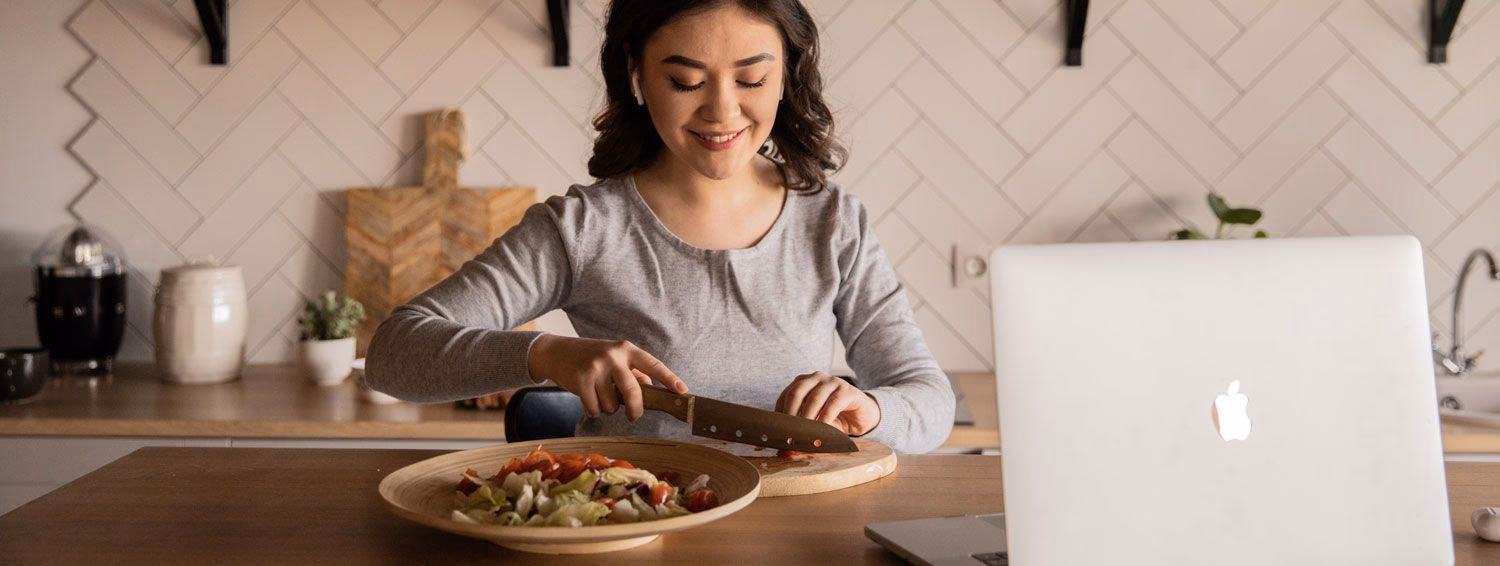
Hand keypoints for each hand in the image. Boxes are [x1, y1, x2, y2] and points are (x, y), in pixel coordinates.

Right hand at [526, 334, 687, 420]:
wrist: (556, 352)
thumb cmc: (591, 357)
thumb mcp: (614, 358)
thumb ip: (633, 372)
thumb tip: (652, 388)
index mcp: (626, 349)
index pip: (653, 365)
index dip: (669, 379)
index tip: (682, 391)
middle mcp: (613, 357)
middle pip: (634, 392)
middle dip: (636, 409)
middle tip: (633, 415)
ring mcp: (596, 368)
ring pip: (612, 405)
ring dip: (608, 408)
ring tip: (599, 395)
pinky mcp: (581, 381)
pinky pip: (595, 409)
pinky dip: (592, 410)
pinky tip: (587, 398)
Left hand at [775, 372, 879, 435]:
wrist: (861, 416)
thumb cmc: (834, 419)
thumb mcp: (814, 425)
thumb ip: (800, 434)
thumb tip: (784, 452)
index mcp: (803, 382)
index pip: (786, 395)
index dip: (780, 413)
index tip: (778, 432)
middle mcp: (816, 377)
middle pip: (797, 392)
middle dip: (791, 414)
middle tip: (789, 433)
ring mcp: (833, 382)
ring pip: (814, 398)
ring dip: (808, 418)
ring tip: (804, 434)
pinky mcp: (848, 391)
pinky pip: (833, 403)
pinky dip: (825, 418)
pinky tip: (822, 430)